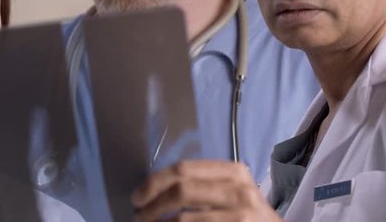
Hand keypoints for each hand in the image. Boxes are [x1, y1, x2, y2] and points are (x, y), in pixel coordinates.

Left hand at [131, 160, 280, 221]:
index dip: (154, 182)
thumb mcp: (231, 192)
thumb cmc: (248, 216)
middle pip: (180, 190)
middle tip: (138, 215)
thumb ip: (201, 184)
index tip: (138, 196)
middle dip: (151, 204)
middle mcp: (239, 190)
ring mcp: (240, 215)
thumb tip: (154, 189)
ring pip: (182, 218)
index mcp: (233, 172)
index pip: (183, 169)